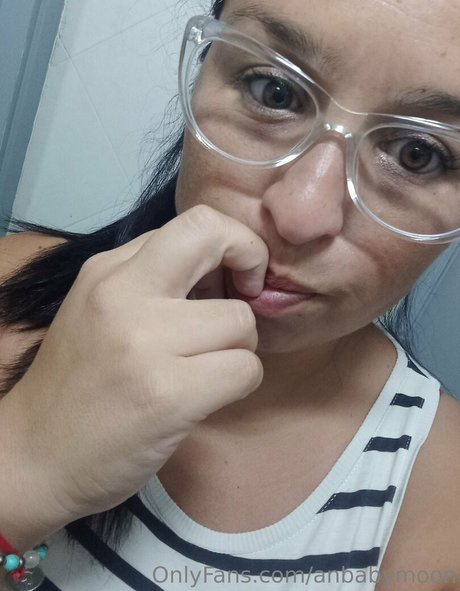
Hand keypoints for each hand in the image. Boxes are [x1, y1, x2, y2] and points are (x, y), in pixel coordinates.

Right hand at [4, 205, 267, 535]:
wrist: (35, 457)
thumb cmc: (77, 385)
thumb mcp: (99, 311)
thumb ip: (153, 281)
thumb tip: (222, 269)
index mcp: (108, 270)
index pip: (193, 222)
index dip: (230, 241)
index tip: (232, 278)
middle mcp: (123, 293)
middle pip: (214, 237)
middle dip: (251, 260)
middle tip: (246, 295)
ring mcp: (145, 343)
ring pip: (242, 320)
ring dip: (240, 347)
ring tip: (208, 367)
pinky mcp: (169, 395)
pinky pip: (245, 369)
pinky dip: (240, 382)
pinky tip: (210, 396)